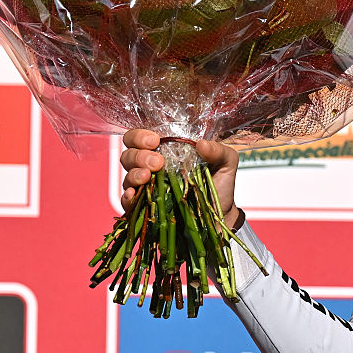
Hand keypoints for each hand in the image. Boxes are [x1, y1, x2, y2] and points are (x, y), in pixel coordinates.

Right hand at [119, 129, 242, 229]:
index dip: (140, 135)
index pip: (140, 137)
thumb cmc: (219, 185)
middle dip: (139, 155)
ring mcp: (146, 188)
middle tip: (158, 162)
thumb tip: (201, 144)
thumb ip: (219, 150)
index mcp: (166, 151)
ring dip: (134, 173)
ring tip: (148, 176)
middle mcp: (151, 167)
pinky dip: (128, 196)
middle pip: (129, 154)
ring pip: (127, 175)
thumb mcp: (226, 164)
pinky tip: (135, 193)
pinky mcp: (144, 208)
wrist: (221, 216)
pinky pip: (127, 201)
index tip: (155, 140)